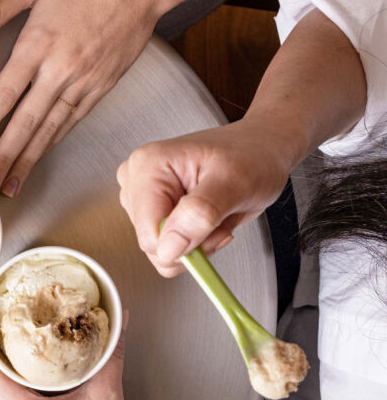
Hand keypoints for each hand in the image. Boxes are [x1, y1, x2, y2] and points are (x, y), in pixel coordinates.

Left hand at [0, 0, 171, 196]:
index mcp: (39, 44)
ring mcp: (84, 83)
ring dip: (28, 160)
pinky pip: (72, 122)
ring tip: (11, 184)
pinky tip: (40, 157)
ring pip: (50, 130)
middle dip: (3, 158)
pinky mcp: (101, 87)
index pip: (4, 95)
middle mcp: (61, 71)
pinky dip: (54, 143)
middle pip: (26, 124)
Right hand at [117, 119, 291, 276]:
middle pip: (154, 245)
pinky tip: (207, 219)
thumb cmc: (251, 155)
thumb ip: (200, 213)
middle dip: (193, 243)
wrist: (261, 149)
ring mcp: (143, 197)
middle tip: (219, 218)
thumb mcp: (235, 182)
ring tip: (215, 214)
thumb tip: (169, 247)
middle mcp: (138, 181)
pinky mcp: (153, 210)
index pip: (149, 234)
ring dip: (196, 243)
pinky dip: (194, 242)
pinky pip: (169, 247)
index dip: (185, 244)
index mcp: (148, 167)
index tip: (214, 228)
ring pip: (162, 250)